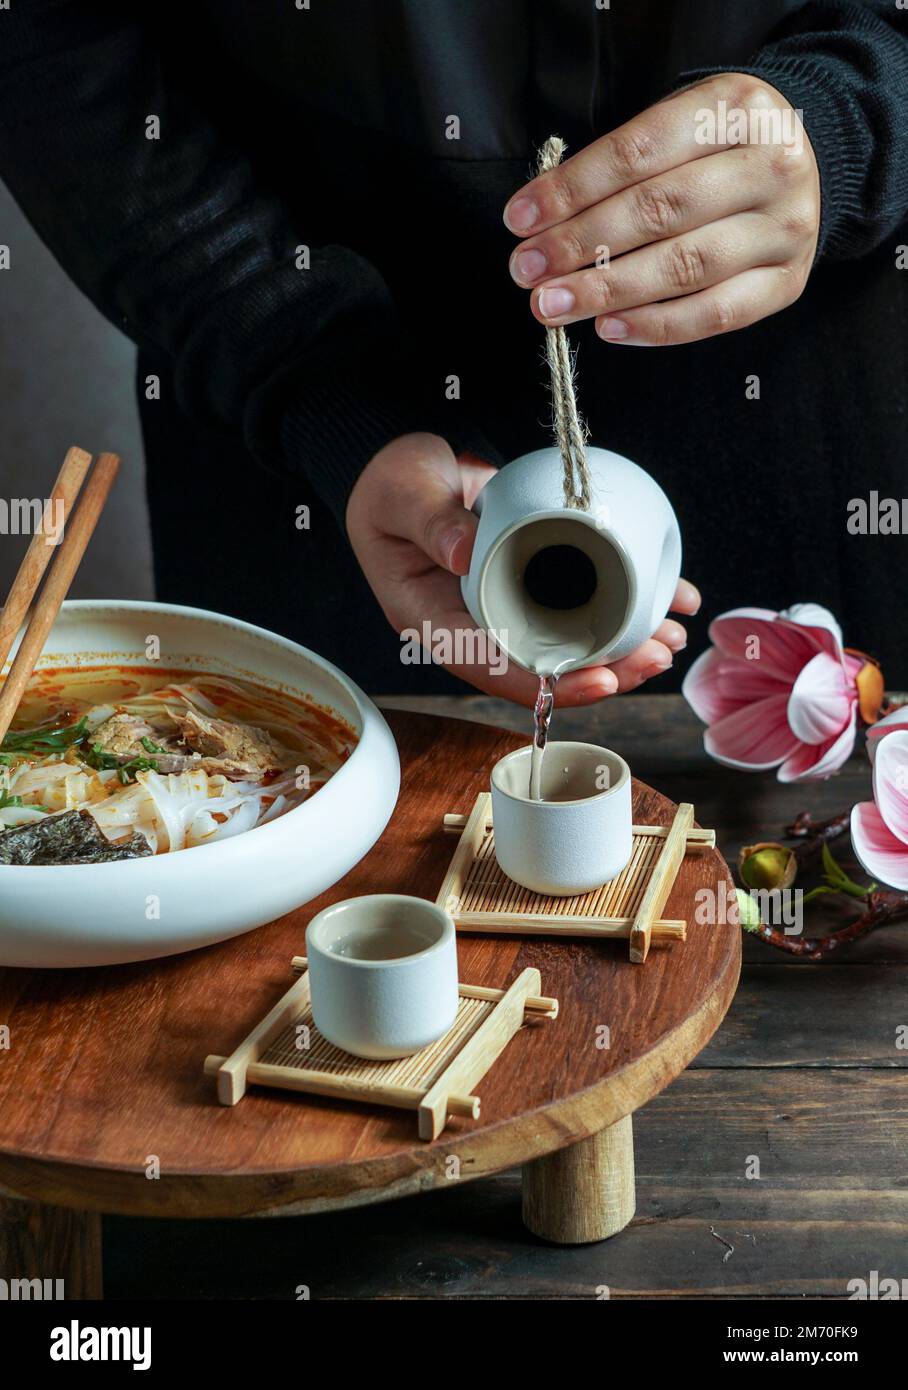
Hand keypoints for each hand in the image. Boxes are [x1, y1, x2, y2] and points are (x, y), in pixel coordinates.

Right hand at [346, 432, 699, 704]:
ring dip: (621, 647)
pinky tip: (665, 601)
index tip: (600, 680)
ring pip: (567, 644)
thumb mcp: (402, 494)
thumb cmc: (394, 482)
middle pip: (542, 666)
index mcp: (435, 620)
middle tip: (656, 656)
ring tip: (670, 638)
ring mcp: (506, 608)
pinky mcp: (533, 586)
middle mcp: (474, 625)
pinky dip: (623, 608)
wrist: (413, 464)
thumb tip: (464, 553)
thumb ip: (429, 520)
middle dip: (604, 670)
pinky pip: (579, 608)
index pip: (493, 668)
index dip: (548, 683)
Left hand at [505, 74, 819, 344]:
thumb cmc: (719, 149)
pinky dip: (655, 326)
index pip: (639, 152)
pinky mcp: (785, 283)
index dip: (573, 189)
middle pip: (660, 211)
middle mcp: (770, 166)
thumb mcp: (680, 127)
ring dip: (608, 290)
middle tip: (527, 270)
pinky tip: (607, 327)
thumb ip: (621, 167)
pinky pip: (715, 314)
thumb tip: (543, 225)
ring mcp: (784, 229)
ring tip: (553, 304)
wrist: (808, 165)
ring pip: (686, 266)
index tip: (520, 220)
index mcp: (736, 110)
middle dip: (580, 244)